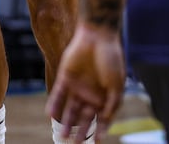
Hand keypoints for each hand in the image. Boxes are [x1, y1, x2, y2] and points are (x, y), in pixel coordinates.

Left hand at [46, 24, 125, 141]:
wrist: (98, 36)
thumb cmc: (111, 59)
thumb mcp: (117, 85)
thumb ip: (111, 105)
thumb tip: (104, 124)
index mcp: (103, 96)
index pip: (99, 118)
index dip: (98, 131)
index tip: (96, 142)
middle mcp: (89, 93)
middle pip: (82, 117)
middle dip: (79, 131)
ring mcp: (77, 85)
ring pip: (69, 109)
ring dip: (66, 122)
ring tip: (62, 136)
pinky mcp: (65, 77)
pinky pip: (58, 94)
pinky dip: (54, 104)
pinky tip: (51, 115)